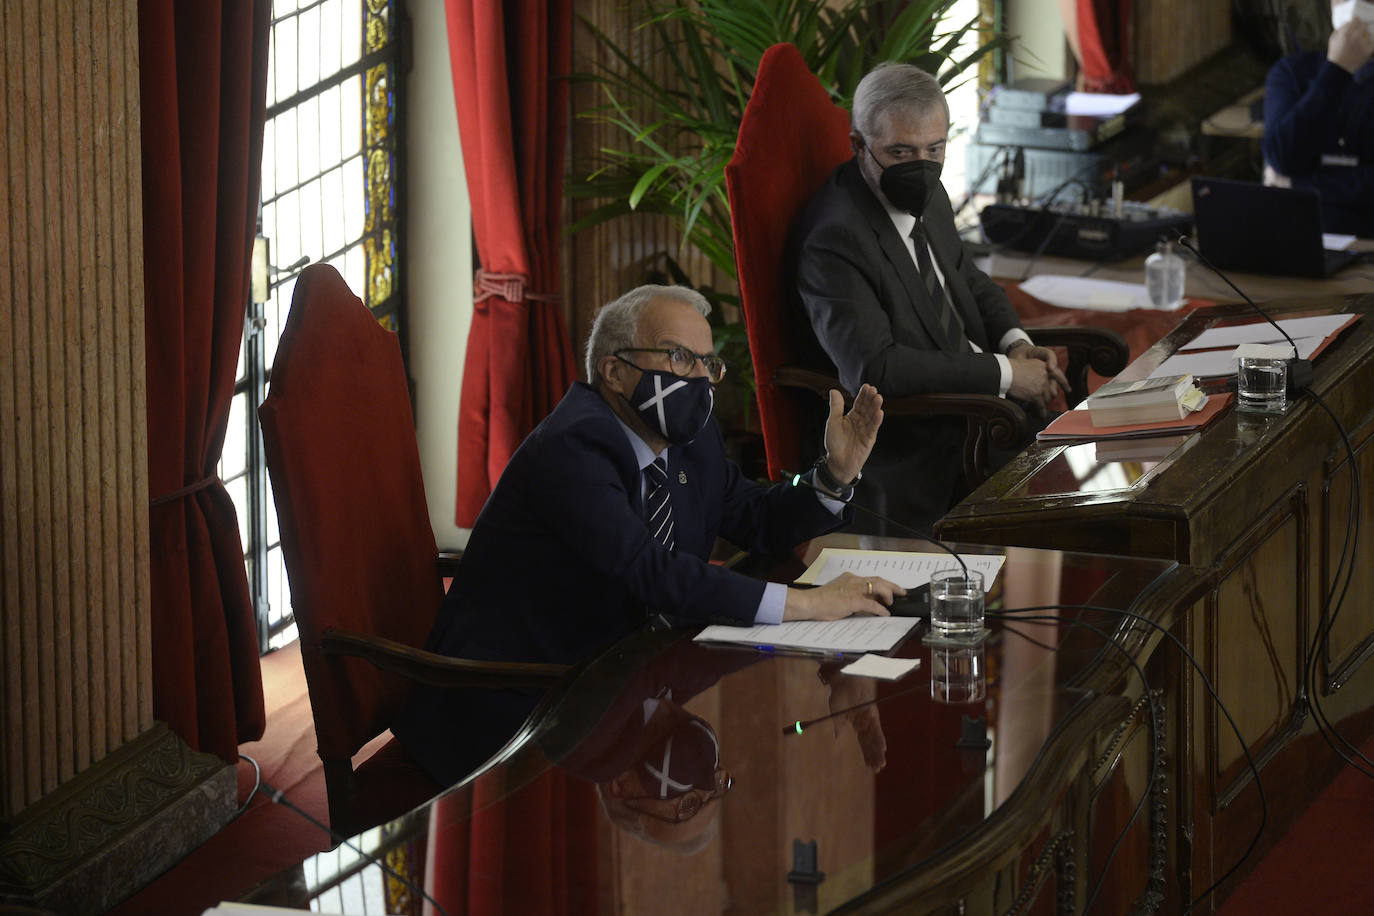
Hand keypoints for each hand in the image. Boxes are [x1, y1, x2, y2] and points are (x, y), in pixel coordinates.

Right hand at [783, 572, 902, 620]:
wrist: (810, 603)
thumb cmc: (821, 601)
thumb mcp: (838, 594)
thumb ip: (851, 596)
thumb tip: (865, 604)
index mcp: (849, 578)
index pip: (870, 579)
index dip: (883, 583)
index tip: (891, 588)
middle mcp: (853, 581)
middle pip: (878, 580)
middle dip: (892, 586)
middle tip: (902, 592)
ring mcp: (854, 590)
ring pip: (878, 587)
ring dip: (888, 594)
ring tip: (893, 602)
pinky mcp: (853, 600)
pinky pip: (872, 604)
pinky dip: (880, 609)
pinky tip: (885, 613)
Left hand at [822, 384, 883, 483]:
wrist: (837, 462)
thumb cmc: (834, 443)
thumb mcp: (833, 422)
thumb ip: (835, 407)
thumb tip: (833, 390)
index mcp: (852, 416)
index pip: (860, 403)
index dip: (863, 395)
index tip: (867, 386)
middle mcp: (861, 422)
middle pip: (867, 408)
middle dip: (871, 399)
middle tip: (874, 390)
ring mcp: (866, 430)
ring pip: (872, 416)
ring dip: (875, 407)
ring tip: (878, 398)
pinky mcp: (869, 439)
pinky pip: (873, 429)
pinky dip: (876, 421)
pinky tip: (879, 412)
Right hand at [825, 671, 887, 771]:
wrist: (844, 681)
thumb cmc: (839, 695)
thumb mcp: (836, 714)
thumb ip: (838, 727)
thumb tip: (837, 739)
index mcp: (856, 725)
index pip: (863, 743)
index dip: (867, 755)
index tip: (869, 766)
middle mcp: (865, 724)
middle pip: (871, 743)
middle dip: (874, 756)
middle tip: (878, 769)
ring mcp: (870, 719)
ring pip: (875, 739)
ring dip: (878, 751)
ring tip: (880, 763)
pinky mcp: (873, 714)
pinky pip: (877, 729)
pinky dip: (879, 738)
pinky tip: (882, 748)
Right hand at [1007, 351, 1067, 413]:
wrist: (1005, 372)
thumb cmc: (1010, 368)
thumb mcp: (1026, 364)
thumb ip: (1034, 371)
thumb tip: (1033, 379)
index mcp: (1043, 366)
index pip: (1058, 375)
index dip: (1064, 383)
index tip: (1068, 389)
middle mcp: (1045, 375)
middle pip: (1051, 390)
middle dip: (1048, 398)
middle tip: (1045, 403)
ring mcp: (1042, 385)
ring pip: (1046, 399)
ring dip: (1043, 406)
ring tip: (1041, 412)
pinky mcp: (1036, 395)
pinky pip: (1041, 406)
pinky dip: (1041, 412)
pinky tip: (1040, 416)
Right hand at [1329, 19, 1373, 73]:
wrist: (1339, 69)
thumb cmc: (1335, 54)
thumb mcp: (1332, 40)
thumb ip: (1340, 29)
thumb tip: (1347, 22)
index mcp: (1346, 33)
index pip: (1356, 20)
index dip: (1356, 21)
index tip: (1356, 23)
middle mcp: (1356, 36)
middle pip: (1364, 25)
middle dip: (1362, 28)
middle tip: (1359, 33)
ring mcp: (1363, 42)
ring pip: (1368, 34)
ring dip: (1364, 37)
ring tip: (1359, 43)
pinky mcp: (1368, 49)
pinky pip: (1372, 42)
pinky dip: (1368, 44)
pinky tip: (1362, 48)